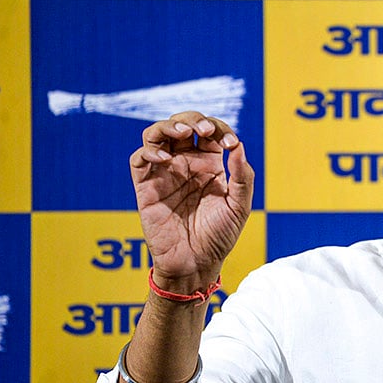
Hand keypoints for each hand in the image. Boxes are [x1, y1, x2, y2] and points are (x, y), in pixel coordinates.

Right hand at [129, 111, 253, 289]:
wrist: (196, 263)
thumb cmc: (219, 236)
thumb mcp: (239, 206)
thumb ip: (243, 176)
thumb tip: (238, 146)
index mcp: (210, 164)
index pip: (211, 132)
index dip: (220, 128)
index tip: (230, 143)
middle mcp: (186, 163)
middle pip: (182, 124)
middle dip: (194, 119)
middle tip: (205, 131)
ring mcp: (165, 172)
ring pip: (157, 134)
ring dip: (168, 126)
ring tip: (183, 133)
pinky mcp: (146, 185)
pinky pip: (139, 158)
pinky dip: (149, 151)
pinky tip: (166, 159)